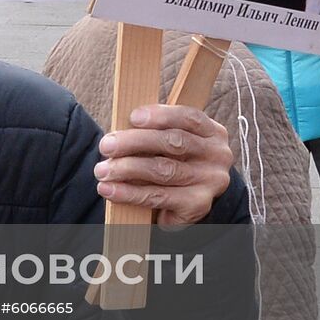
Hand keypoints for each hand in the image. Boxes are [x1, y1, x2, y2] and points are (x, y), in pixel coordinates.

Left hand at [92, 104, 232, 227]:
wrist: (189, 202)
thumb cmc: (172, 162)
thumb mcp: (169, 142)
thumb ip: (153, 132)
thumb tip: (118, 132)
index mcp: (212, 132)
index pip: (188, 117)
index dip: (160, 115)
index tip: (133, 117)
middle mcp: (217, 155)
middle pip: (173, 142)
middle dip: (134, 142)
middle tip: (106, 145)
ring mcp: (210, 181)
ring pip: (164, 170)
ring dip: (127, 169)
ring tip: (102, 170)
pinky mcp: (198, 205)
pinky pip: (159, 197)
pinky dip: (130, 193)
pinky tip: (110, 190)